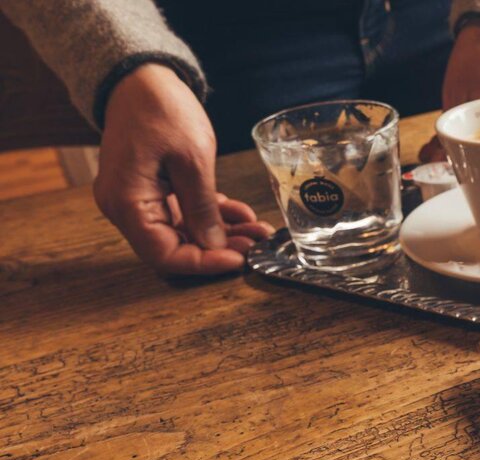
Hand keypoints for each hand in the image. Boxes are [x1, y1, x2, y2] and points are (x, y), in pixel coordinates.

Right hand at [94, 64, 272, 275]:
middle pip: (172, 247)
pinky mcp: (151, 190)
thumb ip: (203, 207)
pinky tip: (241, 215)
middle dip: (217, 249)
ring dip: (220, 234)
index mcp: (127, 202)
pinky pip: (181, 214)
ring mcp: (137, 199)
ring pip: (182, 232)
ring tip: (256, 231)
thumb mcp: (192, 160)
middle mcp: (125, 207)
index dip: (203, 263)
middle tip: (254, 246)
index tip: (238, 260)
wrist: (141, 77)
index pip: (163, 254)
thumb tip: (215, 246)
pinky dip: (210, 216)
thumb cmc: (161, 109)